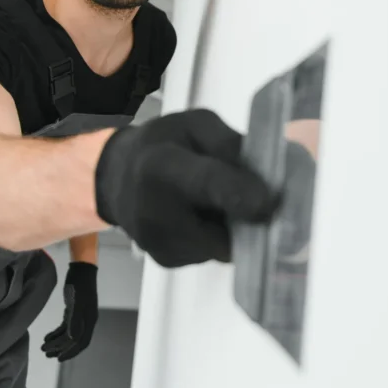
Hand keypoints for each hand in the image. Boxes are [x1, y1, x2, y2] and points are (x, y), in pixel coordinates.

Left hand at [42, 262, 97, 361]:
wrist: (81, 270)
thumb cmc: (80, 285)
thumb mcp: (77, 302)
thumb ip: (75, 320)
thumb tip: (73, 338)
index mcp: (89, 320)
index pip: (81, 342)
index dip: (71, 352)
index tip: (58, 359)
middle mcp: (86, 321)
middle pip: (74, 341)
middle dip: (60, 349)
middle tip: (46, 354)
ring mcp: (80, 316)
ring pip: (68, 334)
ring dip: (56, 342)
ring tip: (43, 347)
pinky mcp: (73, 311)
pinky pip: (65, 326)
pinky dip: (56, 333)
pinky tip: (47, 336)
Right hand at [94, 108, 277, 267]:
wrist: (116, 179)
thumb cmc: (162, 144)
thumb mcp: (195, 125)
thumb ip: (230, 144)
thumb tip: (272, 171)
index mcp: (161, 167)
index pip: (205, 183)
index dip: (240, 194)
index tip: (270, 201)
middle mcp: (154, 214)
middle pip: (220, 231)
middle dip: (249, 219)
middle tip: (262, 199)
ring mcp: (160, 245)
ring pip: (223, 244)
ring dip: (233, 227)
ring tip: (217, 202)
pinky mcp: (168, 261)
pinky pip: (211, 251)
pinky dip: (217, 236)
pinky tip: (203, 217)